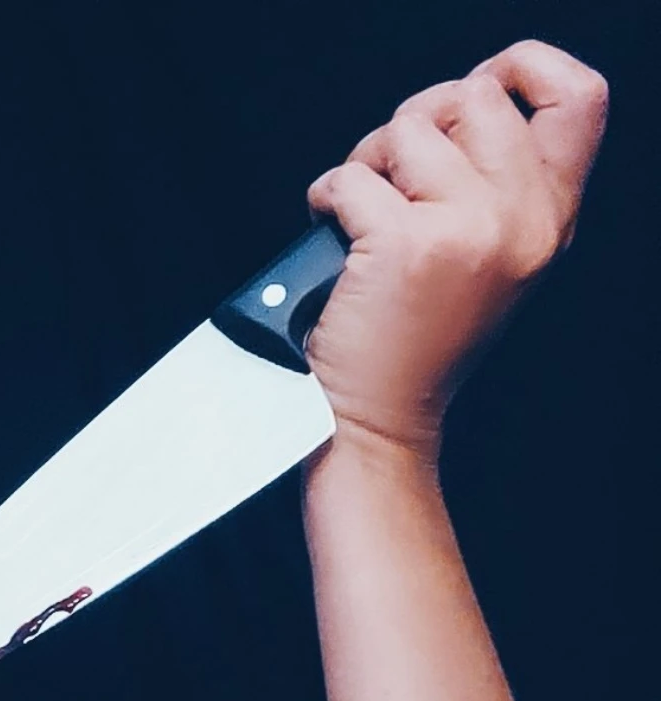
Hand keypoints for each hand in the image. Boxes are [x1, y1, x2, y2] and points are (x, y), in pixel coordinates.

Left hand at [303, 40, 607, 459]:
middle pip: (473, 96)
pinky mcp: (406, 243)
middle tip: (393, 180)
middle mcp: (521, 219)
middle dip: (419, 123)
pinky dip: (327, 199)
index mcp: (549, 219)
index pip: (580, 97)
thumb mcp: (489, 257)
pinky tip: (335, 237)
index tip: (478, 89)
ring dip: (369, 161)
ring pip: (407, 127)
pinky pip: (351, 176)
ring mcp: (468, 228)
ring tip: (364, 216)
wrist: (377, 423)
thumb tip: (465, 99)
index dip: (524, 69)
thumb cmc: (415, 342)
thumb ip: (498, 180)